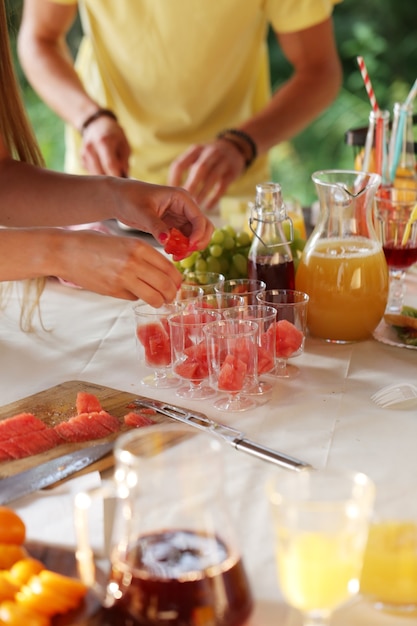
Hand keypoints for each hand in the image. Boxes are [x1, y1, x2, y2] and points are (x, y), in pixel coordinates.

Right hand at [55, 230, 182, 305]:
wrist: (67, 251)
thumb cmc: (95, 245)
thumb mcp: (125, 243)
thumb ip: (144, 256)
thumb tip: (162, 273)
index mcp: (140, 247)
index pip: (169, 268)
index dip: (177, 280)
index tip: (176, 285)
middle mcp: (135, 262)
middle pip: (166, 285)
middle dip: (171, 294)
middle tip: (170, 297)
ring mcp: (124, 278)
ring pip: (154, 297)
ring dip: (159, 301)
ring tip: (158, 301)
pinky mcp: (114, 290)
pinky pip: (135, 298)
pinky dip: (137, 298)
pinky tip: (130, 291)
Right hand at [80, 116, 130, 176]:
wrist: (96, 124)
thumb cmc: (114, 135)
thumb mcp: (124, 145)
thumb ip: (124, 163)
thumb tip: (124, 180)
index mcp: (103, 142)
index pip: (110, 165)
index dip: (118, 177)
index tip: (125, 183)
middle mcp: (90, 148)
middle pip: (101, 173)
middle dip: (112, 181)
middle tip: (121, 181)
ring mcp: (84, 154)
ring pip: (95, 175)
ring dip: (105, 178)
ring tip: (114, 173)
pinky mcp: (82, 160)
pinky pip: (92, 173)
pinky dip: (100, 174)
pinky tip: (104, 167)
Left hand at [113, 179, 213, 250]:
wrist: (119, 198)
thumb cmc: (129, 198)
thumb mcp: (142, 212)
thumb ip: (156, 226)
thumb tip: (167, 240)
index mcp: (182, 198)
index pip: (199, 219)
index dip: (198, 235)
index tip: (188, 247)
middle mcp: (185, 207)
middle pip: (204, 228)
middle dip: (198, 242)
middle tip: (184, 254)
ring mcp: (181, 218)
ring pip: (196, 236)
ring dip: (190, 248)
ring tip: (175, 256)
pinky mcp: (174, 227)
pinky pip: (185, 240)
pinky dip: (181, 248)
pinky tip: (170, 253)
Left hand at [168, 139, 245, 209]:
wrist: (235, 147)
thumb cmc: (209, 157)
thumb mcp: (196, 155)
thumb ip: (184, 167)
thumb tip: (170, 189)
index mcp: (195, 150)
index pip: (180, 164)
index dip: (174, 180)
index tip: (171, 194)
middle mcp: (209, 153)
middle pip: (198, 169)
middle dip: (190, 186)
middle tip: (184, 201)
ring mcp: (223, 161)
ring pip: (212, 177)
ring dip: (202, 193)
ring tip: (196, 206)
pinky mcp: (232, 172)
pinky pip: (223, 186)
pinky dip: (215, 198)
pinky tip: (208, 206)